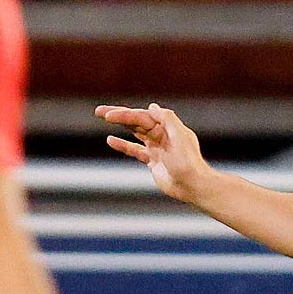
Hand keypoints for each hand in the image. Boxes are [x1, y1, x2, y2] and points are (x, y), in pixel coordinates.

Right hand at [95, 103, 209, 202]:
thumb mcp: (180, 136)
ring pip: (135, 132)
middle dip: (119, 115)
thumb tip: (151, 107)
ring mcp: (157, 147)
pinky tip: (110, 140)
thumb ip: (167, 119)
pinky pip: (135, 150)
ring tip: (104, 117)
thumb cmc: (189, 162)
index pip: (143, 117)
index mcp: (169, 127)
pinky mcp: (153, 161)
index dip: (126, 115)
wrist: (193, 186)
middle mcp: (162, 135)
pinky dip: (123, 145)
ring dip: (120, 125)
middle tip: (99, 111)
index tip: (110, 116)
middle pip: (137, 122)